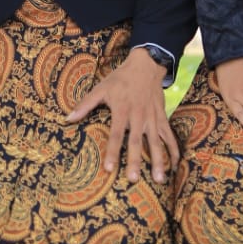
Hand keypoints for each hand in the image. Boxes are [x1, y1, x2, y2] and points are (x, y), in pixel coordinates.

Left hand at [65, 46, 176, 183]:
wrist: (146, 65)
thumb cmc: (120, 79)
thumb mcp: (101, 88)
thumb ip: (85, 104)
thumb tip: (68, 118)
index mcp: (122, 110)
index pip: (116, 134)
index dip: (112, 151)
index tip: (109, 169)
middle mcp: (138, 116)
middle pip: (136, 141)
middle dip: (135, 160)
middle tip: (133, 179)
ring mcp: (152, 117)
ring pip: (156, 141)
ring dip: (158, 160)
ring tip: (159, 179)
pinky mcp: (162, 117)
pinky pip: (169, 135)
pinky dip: (173, 149)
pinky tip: (175, 165)